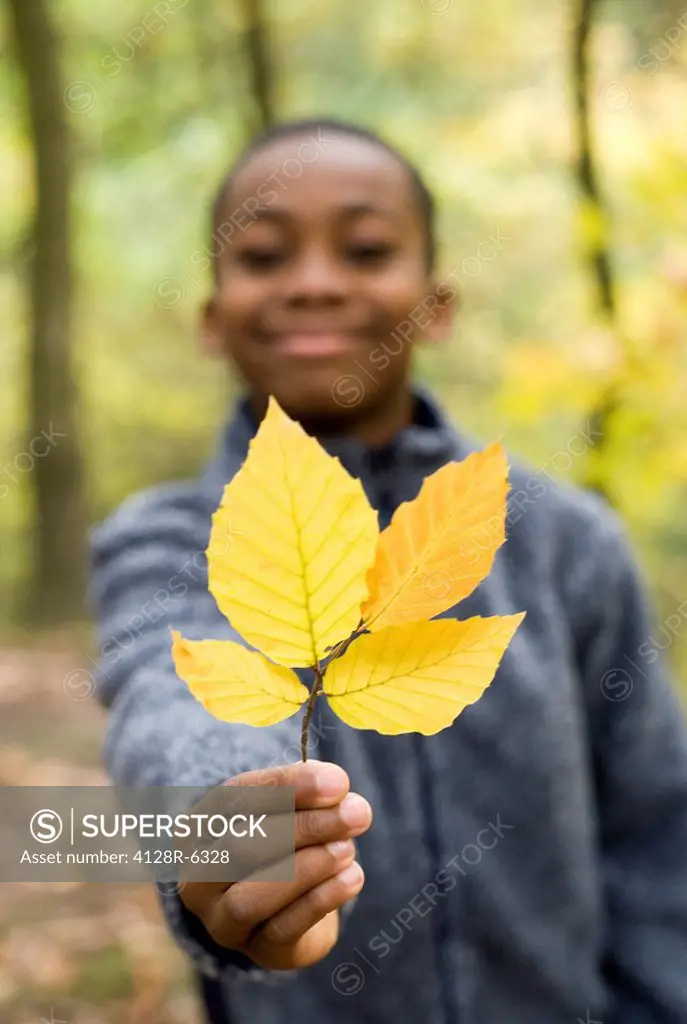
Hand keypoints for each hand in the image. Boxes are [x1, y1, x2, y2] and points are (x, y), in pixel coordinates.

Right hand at [180, 760, 370, 969]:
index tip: (337, 784)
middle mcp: (197, 876)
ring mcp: (220, 920)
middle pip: (239, 848)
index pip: (235, 797)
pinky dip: (321, 899)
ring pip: (250, 899)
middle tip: (356, 814)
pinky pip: (283, 929)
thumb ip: (308, 792)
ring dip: (307, 868)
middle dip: (304, 828)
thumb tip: (335, 786)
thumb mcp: (292, 806)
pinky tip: (352, 876)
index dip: (288, 787)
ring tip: (347, 848)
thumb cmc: (287, 838)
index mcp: (198, 826)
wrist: (293, 902)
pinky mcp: (255, 949)